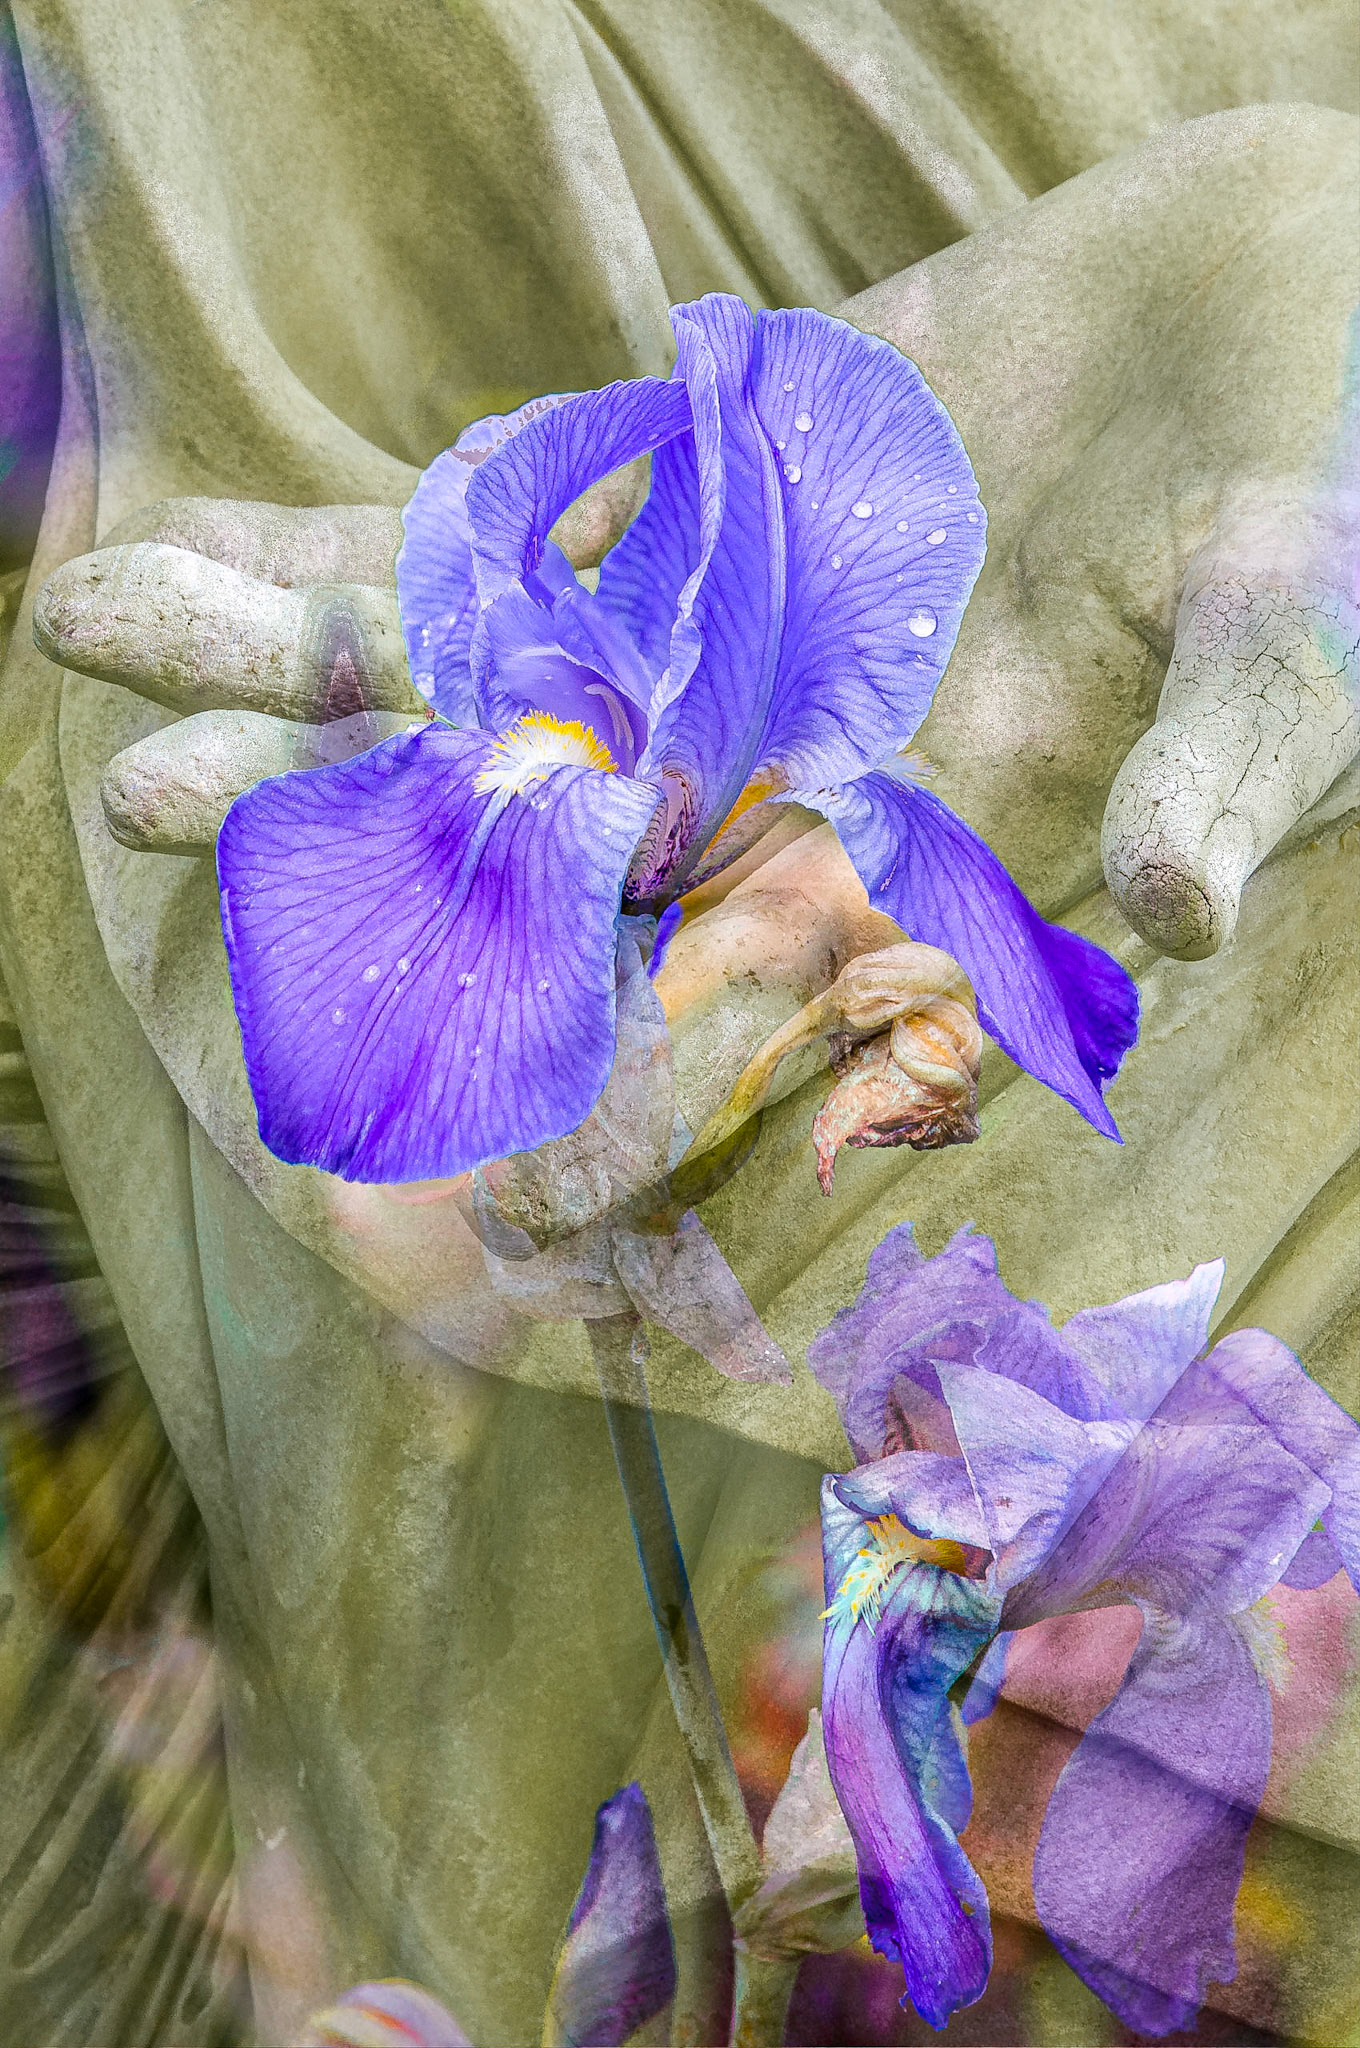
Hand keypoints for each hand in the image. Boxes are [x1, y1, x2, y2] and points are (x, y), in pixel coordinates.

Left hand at [29, 107, 1356, 1432]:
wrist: (1290, 315)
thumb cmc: (1339, 508)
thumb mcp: (1310, 646)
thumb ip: (1235, 770)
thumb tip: (1177, 913)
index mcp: (908, 863)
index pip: (705, 980)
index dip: (534, 1015)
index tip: (355, 1046)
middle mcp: (772, 785)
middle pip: (518, 829)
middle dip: (336, 811)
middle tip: (146, 804)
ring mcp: (707, 646)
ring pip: (462, 681)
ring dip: (288, 664)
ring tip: (84, 627)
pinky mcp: (680, 518)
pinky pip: (482, 542)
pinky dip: (345, 535)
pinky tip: (196, 522)